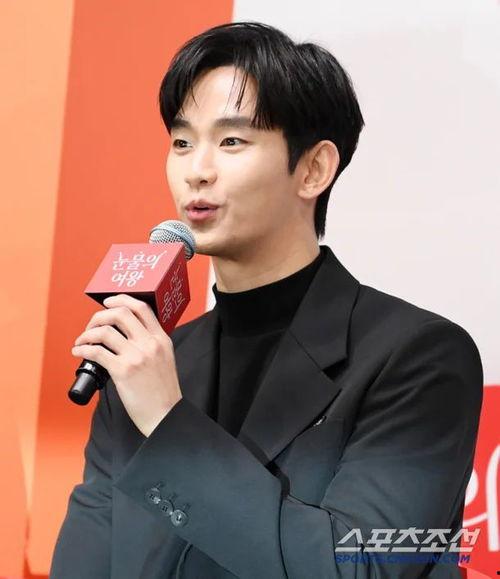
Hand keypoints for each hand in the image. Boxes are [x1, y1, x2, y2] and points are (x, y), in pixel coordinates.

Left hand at [71, 294, 181, 436]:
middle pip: (120, 314)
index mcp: (161, 339)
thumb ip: (151, 344)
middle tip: (91, 326)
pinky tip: (78, 353)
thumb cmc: (163, 392)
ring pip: (105, 331)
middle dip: (99, 316)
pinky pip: (96, 352)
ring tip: (82, 342)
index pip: (142, 308)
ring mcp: (137, 356)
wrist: (166, 415)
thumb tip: (125, 336)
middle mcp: (150, 344)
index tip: (108, 302)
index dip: (121, 300)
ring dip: (87, 334)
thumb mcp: (165, 359)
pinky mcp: (123, 371)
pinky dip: (82, 350)